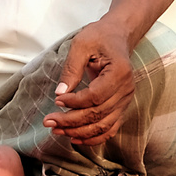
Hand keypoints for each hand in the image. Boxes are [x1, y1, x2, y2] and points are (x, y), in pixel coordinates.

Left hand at [43, 20, 137, 145]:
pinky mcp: (121, 106)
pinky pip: (110, 129)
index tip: (57, 101)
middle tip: (49, 122)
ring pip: (103, 125)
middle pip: (98, 114)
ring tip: (57, 130)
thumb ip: (72, 68)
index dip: (75, 102)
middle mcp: (126, 89)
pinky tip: (75, 138)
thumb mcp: (81, 44)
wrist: (117, 36)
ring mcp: (125, 100)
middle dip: (71, 121)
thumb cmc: (100, 37)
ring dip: (79, 132)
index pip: (95, 96)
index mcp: (119, 72)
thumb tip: (60, 93)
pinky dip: (94, 138)